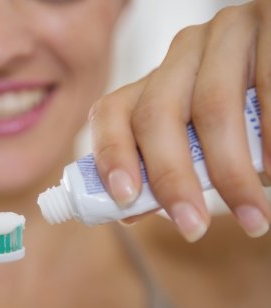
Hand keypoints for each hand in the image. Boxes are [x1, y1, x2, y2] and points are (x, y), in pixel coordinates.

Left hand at [89, 0, 270, 241]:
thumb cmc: (245, 113)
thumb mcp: (201, 133)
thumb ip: (168, 165)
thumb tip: (129, 213)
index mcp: (157, 78)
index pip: (113, 111)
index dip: (111, 154)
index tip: (124, 198)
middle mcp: (183, 51)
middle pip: (157, 114)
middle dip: (171, 178)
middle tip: (191, 227)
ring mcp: (225, 32)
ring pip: (212, 107)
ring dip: (232, 173)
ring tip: (252, 217)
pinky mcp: (268, 21)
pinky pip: (267, 88)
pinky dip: (270, 141)